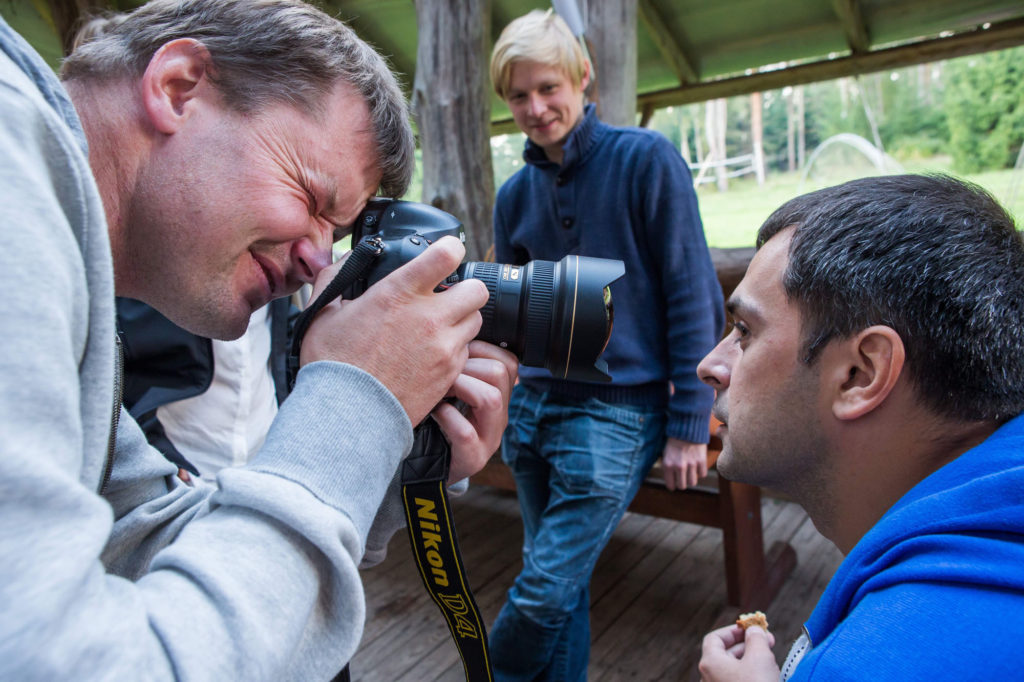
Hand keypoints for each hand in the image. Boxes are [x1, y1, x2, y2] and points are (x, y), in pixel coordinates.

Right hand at [299, 236, 488, 425]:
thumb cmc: (334, 365)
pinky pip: (467, 352)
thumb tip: (344, 260)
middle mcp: (429, 316)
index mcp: (400, 293)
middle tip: (448, 298)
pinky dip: (456, 349)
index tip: (447, 253)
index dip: (451, 249)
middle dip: (466, 290)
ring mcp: (444, 346)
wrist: (348, 415)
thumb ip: (336, 278)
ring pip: (476, 321)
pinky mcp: (450, 372)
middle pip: (477, 290)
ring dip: (462, 320)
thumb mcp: (323, 313)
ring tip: (439, 328)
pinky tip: (433, 354)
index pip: (447, 254)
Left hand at [432, 340, 517, 482]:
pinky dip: (446, 416)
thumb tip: (452, 334)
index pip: (509, 361)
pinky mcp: (473, 458)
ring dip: (460, 386)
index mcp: (500, 396)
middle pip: (501, 372)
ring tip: (440, 388)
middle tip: (444, 370)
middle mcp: (500, 417)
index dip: (482, 348)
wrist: (429, 467)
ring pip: (490, 398)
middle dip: (468, 364)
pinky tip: (434, 413)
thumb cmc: (437, 422)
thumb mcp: (454, 392)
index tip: (457, 351)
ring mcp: (489, 439)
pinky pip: (464, 431)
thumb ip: (460, 368)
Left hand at [661, 438, 706, 489]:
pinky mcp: (701, 460)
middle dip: (682, 482)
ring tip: (690, 470)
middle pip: (682, 486)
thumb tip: (672, 482)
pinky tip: (697, 464)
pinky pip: (702, 474)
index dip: (673, 484)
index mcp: (667, 465)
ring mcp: (691, 464)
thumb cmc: (674, 442)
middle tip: (683, 476)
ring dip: (691, 477)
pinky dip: (700, 471)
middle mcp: (679, 466)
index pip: (671, 486)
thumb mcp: (665, 454)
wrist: (686, 428)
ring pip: (693, 482)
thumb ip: (668, 468)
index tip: (675, 481)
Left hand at [699, 624, 777, 681]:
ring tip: (771, 661)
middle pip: (725, 654)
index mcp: (710, 662)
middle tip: (768, 642)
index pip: (715, 638)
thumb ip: (756, 638)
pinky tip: (768, 678)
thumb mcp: (760, 656)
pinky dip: (751, 677)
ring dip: (752, 661)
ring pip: (733, 671)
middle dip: (748, 646)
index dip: (733, 631)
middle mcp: (708, 678)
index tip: (750, 629)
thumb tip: (753, 630)